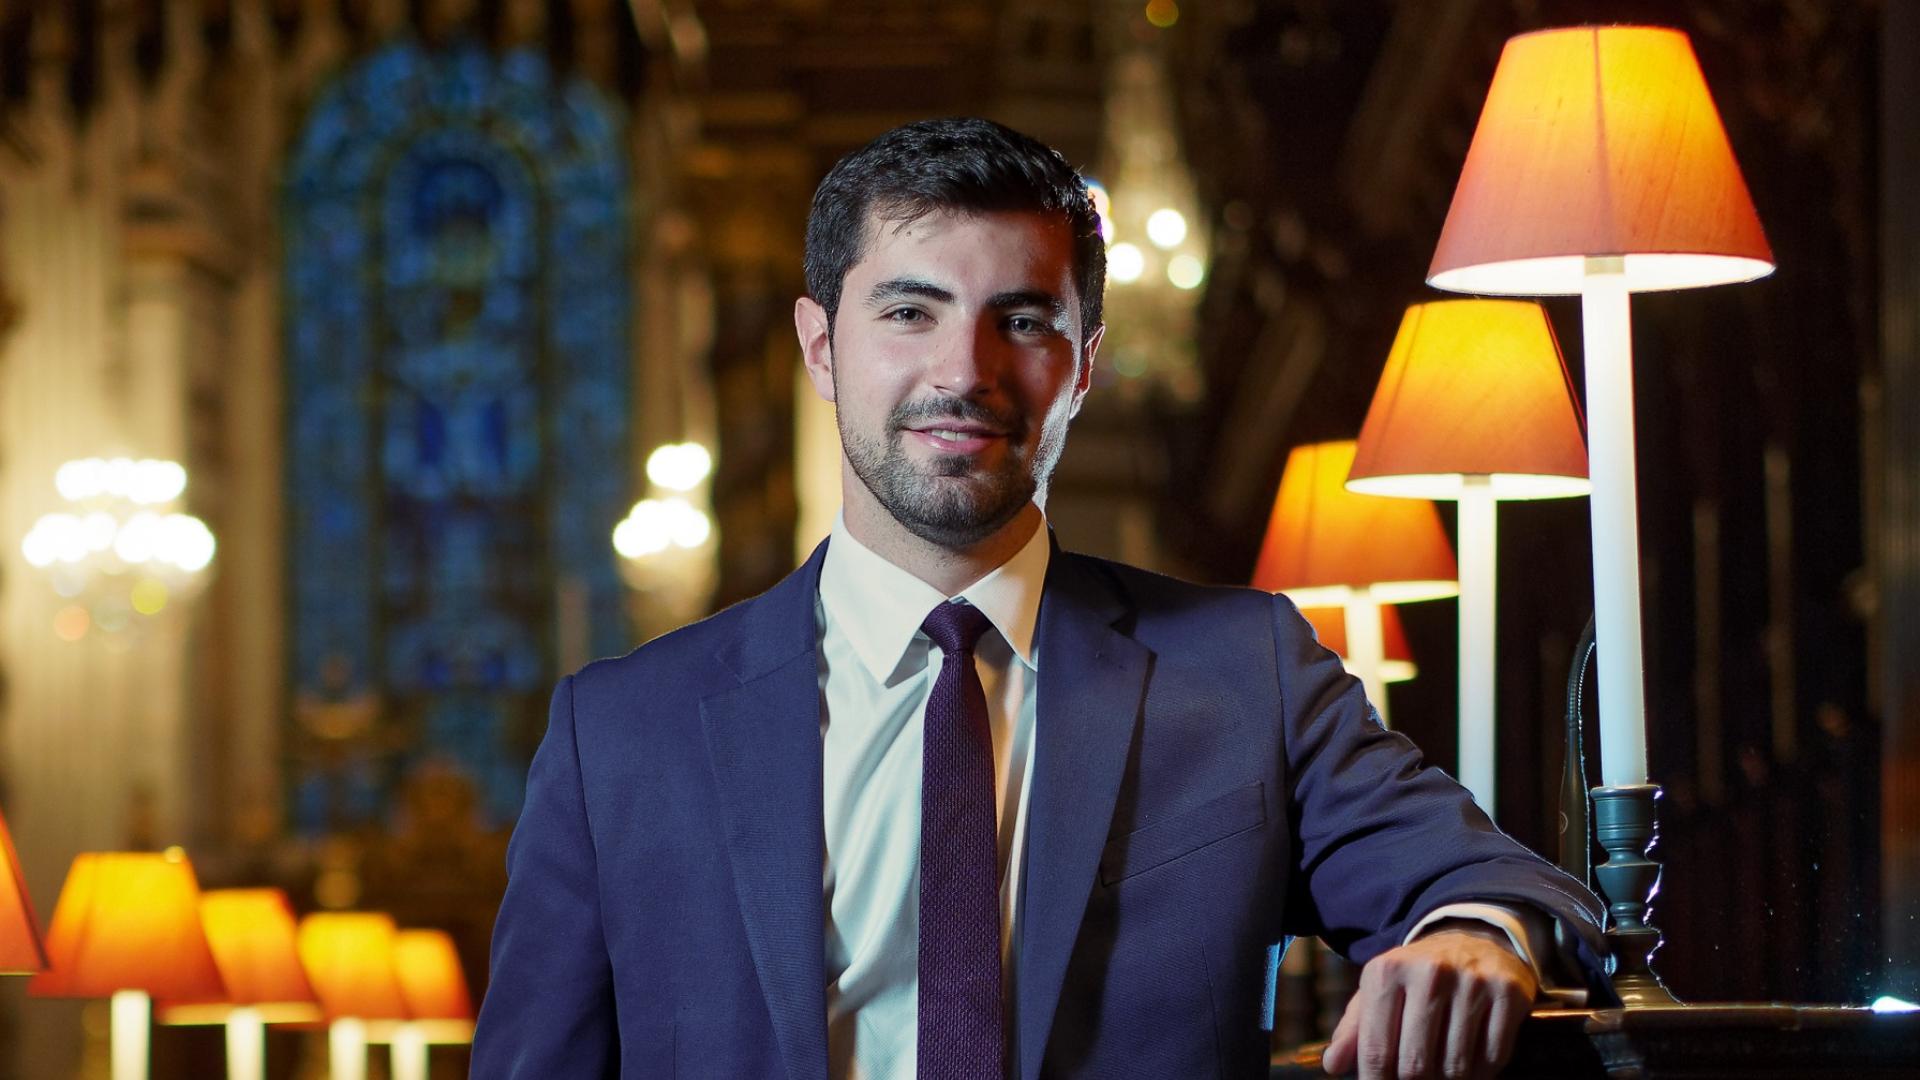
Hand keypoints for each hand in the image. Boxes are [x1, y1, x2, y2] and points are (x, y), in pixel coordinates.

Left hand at [1321, 922, 1537, 1079]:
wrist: (1474, 937)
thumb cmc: (1417, 976)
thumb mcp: (1379, 990)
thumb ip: (1354, 1029)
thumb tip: (1334, 1065)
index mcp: (1387, 971)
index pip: (1377, 1052)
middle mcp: (1430, 972)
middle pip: (1416, 1065)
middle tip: (1416, 1077)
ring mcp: (1472, 982)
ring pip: (1456, 1067)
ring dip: (1449, 1079)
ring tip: (1442, 1068)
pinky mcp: (1508, 992)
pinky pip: (1492, 1058)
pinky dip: (1481, 1072)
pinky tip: (1471, 1059)